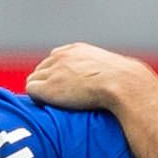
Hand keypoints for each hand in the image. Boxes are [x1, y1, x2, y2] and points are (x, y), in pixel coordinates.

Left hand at [23, 42, 156, 112]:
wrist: (125, 85)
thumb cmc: (126, 82)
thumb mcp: (113, 68)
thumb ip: (102, 71)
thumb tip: (112, 83)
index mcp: (76, 49)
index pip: (55, 58)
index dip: (57, 74)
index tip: (64, 87)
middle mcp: (62, 56)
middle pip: (42, 68)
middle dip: (46, 82)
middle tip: (58, 99)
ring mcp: (54, 71)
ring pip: (34, 79)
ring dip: (41, 91)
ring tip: (54, 105)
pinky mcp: (48, 87)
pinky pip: (31, 90)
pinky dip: (37, 99)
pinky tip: (49, 107)